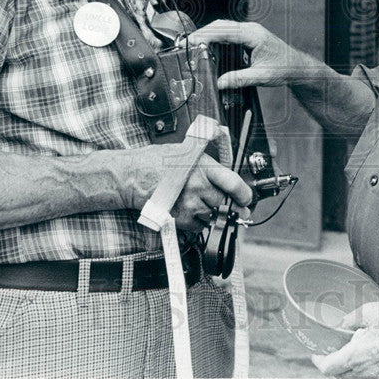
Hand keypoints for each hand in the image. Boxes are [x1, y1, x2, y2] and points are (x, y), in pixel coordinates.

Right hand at [119, 146, 251, 231]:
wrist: (131, 176)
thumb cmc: (155, 161)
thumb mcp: (185, 152)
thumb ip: (206, 162)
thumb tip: (226, 172)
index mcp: (202, 166)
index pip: (233, 183)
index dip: (244, 194)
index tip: (247, 199)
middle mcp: (198, 186)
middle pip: (223, 202)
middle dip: (223, 202)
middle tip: (214, 199)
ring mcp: (189, 204)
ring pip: (212, 215)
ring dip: (209, 212)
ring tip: (194, 202)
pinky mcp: (179, 219)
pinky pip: (198, 227)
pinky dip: (196, 222)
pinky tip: (186, 210)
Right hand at [187, 20, 318, 89]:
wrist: (297, 67)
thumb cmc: (284, 69)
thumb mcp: (261, 76)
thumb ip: (240, 79)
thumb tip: (220, 83)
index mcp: (253, 35)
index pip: (225, 31)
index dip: (206, 35)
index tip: (192, 41)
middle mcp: (250, 29)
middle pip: (221, 25)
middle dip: (203, 33)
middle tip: (187, 43)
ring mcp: (249, 30)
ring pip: (223, 27)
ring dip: (208, 34)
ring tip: (193, 44)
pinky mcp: (248, 35)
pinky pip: (229, 32)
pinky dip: (216, 36)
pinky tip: (208, 45)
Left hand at [311, 301, 378, 378]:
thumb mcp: (368, 312)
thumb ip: (350, 319)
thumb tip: (341, 324)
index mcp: (357, 355)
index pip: (329, 367)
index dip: (319, 362)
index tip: (316, 356)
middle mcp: (366, 371)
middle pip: (340, 375)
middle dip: (333, 365)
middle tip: (334, 353)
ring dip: (349, 370)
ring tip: (352, 355)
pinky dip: (364, 373)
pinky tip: (369, 360)